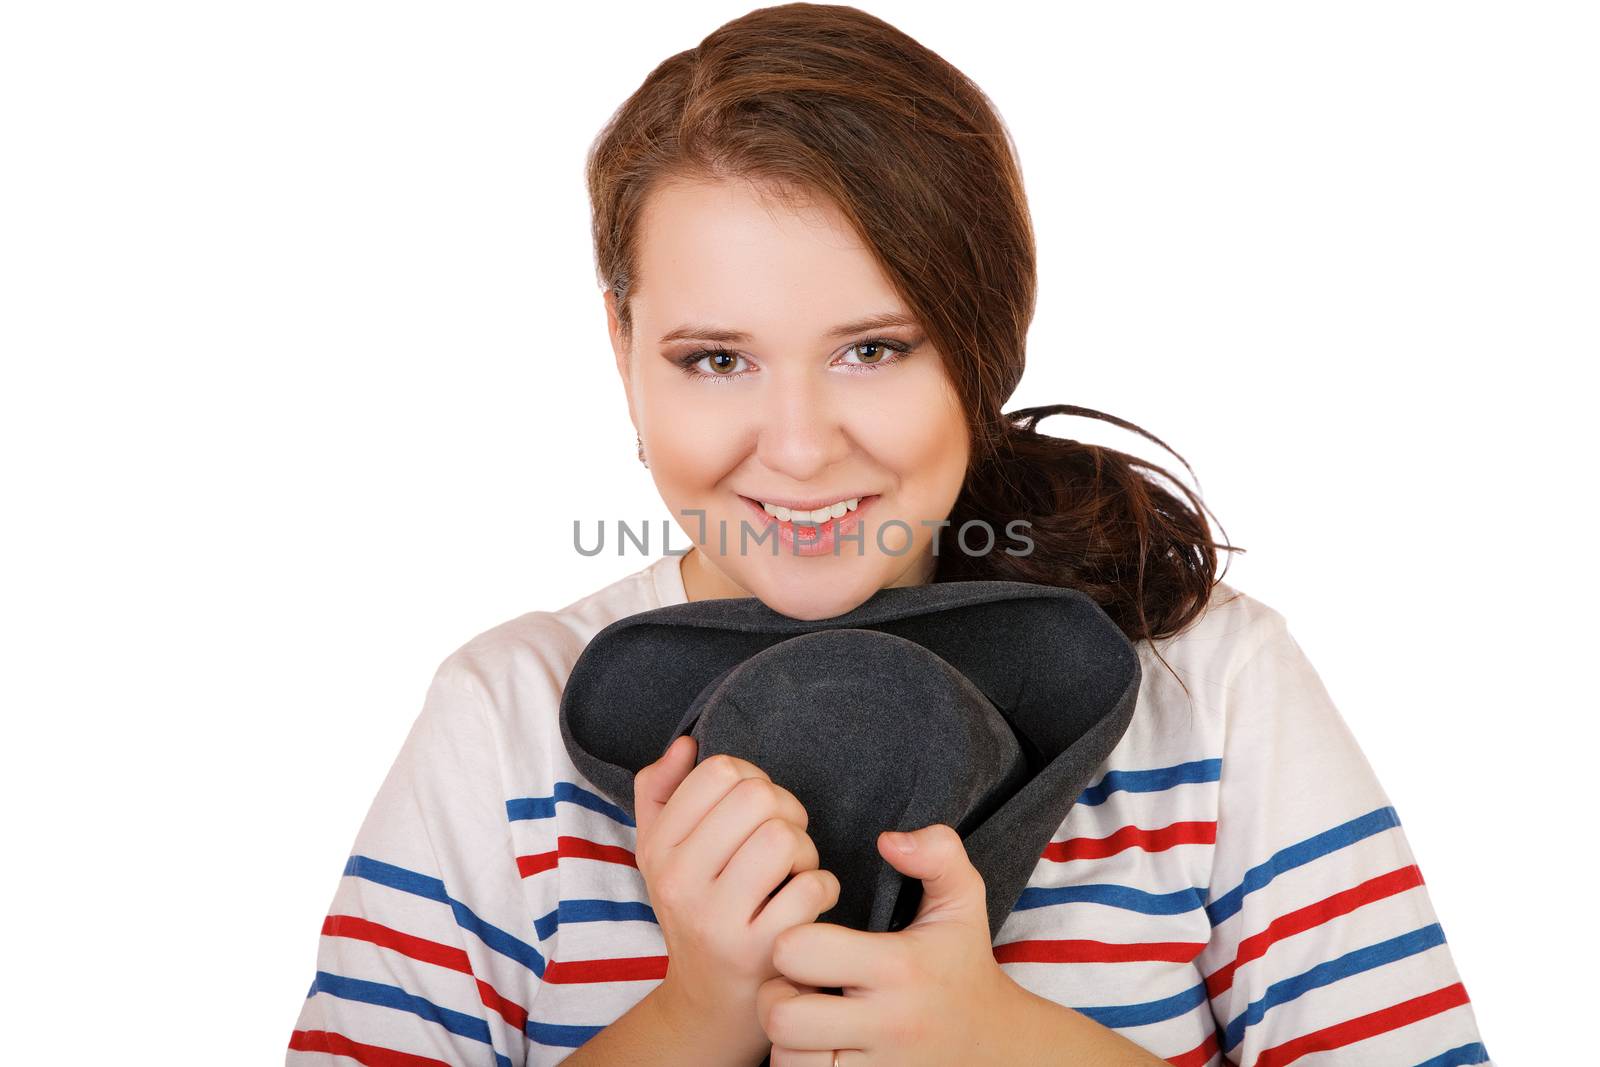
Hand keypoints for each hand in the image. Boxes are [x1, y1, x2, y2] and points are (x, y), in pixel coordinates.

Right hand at [633, 735, 841, 1058]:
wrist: (710, 1001)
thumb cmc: (698, 910)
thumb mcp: (661, 854)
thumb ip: (660, 792)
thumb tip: (686, 745)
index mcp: (658, 848)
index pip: (718, 770)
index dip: (750, 779)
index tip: (752, 811)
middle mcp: (680, 882)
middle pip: (758, 796)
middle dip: (786, 811)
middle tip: (782, 843)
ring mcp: (718, 920)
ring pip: (785, 838)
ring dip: (805, 850)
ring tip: (793, 872)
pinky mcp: (759, 951)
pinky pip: (813, 886)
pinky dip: (822, 888)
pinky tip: (805, 902)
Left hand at [755, 823, 1029, 1065]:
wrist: (998, 1046)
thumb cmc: (963, 964)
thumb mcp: (963, 900)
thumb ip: (936, 852)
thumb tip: (888, 839)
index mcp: (898, 966)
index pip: (800, 951)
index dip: (791, 939)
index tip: (809, 939)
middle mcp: (887, 1023)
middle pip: (782, 1016)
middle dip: (776, 994)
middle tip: (796, 983)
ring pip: (787, 1060)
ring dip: (787, 1038)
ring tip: (807, 1016)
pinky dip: (801, 1066)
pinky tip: (819, 1046)